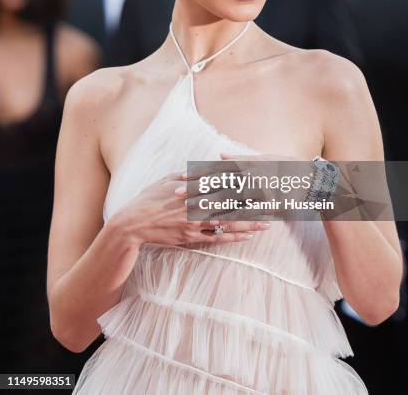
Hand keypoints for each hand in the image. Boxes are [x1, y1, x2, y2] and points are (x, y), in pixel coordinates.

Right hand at [111, 168, 270, 247]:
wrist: (133, 224)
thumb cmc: (149, 199)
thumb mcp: (167, 180)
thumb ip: (189, 176)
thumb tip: (205, 169)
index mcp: (192, 188)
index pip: (223, 183)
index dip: (243, 183)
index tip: (261, 182)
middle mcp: (196, 204)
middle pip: (231, 203)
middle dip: (254, 204)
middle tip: (274, 204)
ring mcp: (195, 222)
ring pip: (228, 222)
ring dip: (249, 223)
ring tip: (267, 223)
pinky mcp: (191, 237)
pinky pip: (217, 238)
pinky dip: (233, 237)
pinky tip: (247, 236)